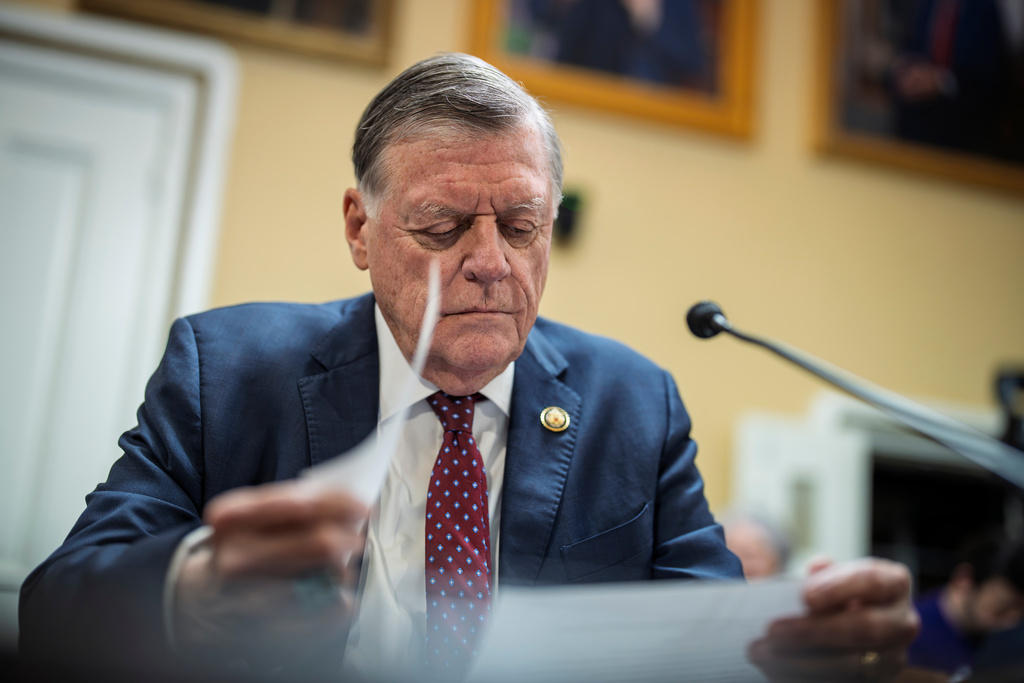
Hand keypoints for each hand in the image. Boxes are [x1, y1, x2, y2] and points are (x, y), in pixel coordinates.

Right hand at [174, 480, 369, 663]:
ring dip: (344, 573)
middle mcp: (235, 558)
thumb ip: (297, 504)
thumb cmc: (241, 549)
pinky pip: (322, 618)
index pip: (299, 504)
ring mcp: (247, 600)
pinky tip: (336, 598)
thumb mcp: (253, 517)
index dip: (339, 503)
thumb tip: (353, 505)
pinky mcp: (263, 633)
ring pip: (326, 582)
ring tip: (340, 569)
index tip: (365, 506)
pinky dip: (338, 606)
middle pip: (320, 544)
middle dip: (351, 539)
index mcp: (232, 520)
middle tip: (359, 538)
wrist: (195, 600)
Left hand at [749, 558, 919, 681]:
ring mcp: (892, 657)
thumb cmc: (833, 592)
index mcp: (893, 583)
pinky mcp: (875, 681)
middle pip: (865, 628)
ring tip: (760, 652)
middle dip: (814, 631)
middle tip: (772, 631)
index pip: (872, 580)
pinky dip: (799, 676)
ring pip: (852, 665)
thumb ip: (823, 574)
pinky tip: (771, 668)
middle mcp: (901, 622)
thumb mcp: (830, 576)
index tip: (805, 596)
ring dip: (800, 661)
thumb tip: (816, 569)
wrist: (845, 623)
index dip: (839, 587)